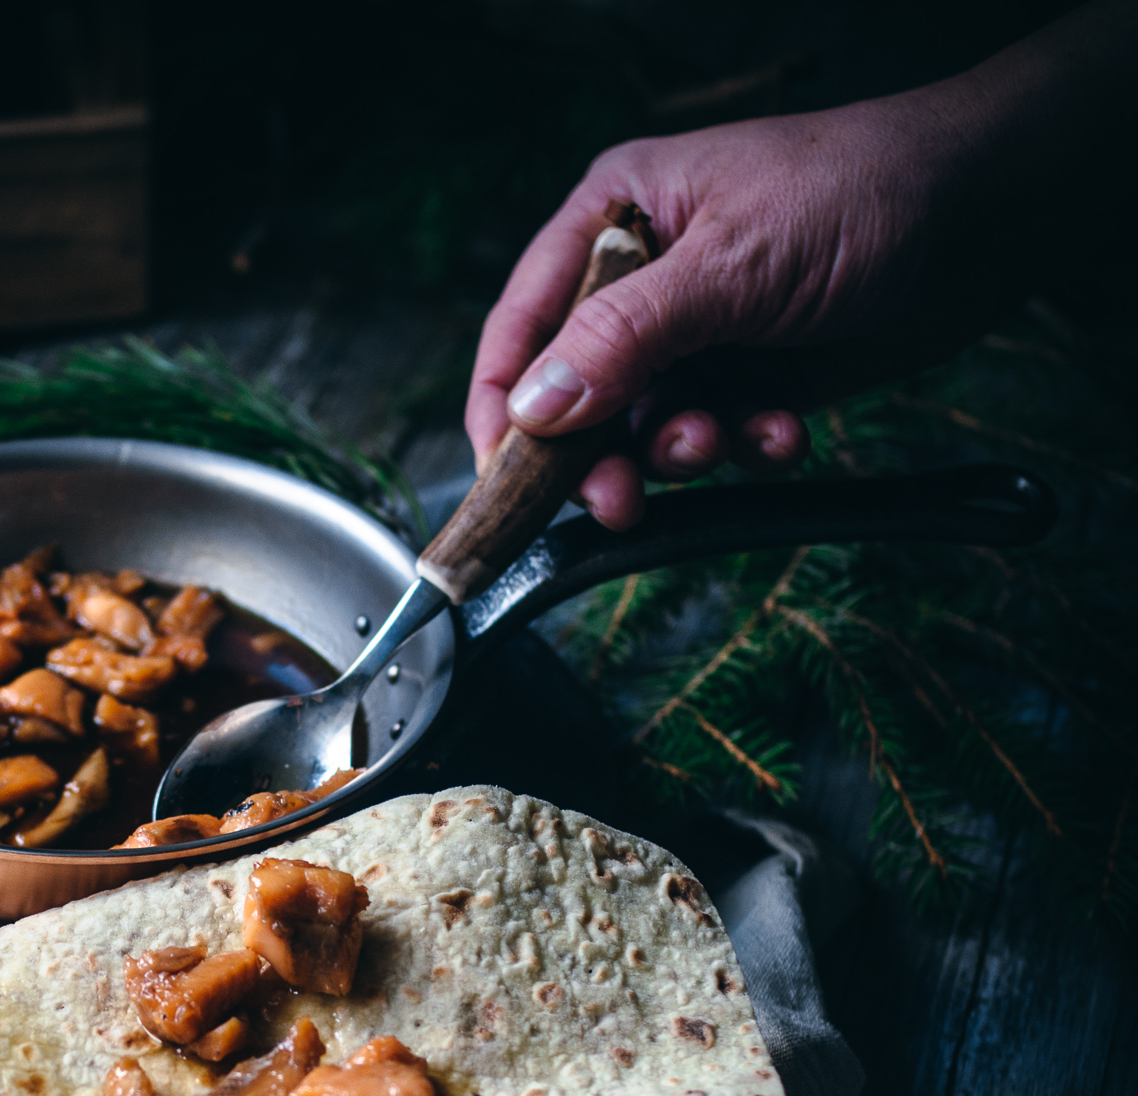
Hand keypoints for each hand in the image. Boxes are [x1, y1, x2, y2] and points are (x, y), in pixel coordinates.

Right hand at [466, 2, 1137, 528]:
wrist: (991, 210)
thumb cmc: (858, 194)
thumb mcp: (728, 266)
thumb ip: (623, 340)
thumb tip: (534, 410)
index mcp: (612, 220)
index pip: (520, 326)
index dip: (502, 409)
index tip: (503, 482)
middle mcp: (641, 280)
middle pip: (574, 396)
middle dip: (599, 455)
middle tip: (620, 502)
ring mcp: (697, 332)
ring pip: (645, 428)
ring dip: (682, 454)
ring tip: (726, 442)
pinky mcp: (750, 375)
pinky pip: (716, 438)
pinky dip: (744, 449)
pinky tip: (783, 432)